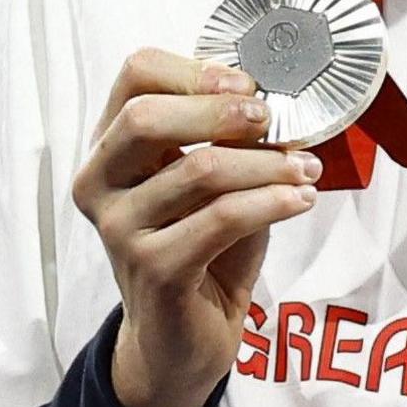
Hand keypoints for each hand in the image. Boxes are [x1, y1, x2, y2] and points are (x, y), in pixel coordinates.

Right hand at [71, 49, 320, 406]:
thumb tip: (277, 103)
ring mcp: (120, 230)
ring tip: (305, 169)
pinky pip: (222, 218)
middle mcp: (101, 184)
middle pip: (146, 117)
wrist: (185, 336)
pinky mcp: (153, 269)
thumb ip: (228, 138)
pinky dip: (272, 201)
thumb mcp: (212, 179)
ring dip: (267, 164)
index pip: (135, 75)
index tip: (246, 85)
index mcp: (111, 147)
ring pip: (200, 169)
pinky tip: (301, 199)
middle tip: (272, 120)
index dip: (194, 70)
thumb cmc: (202, 245)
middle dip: (220, 111)